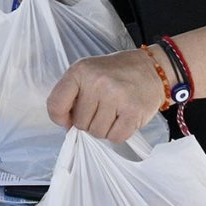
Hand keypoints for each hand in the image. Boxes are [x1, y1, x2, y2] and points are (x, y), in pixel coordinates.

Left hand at [46, 49, 165, 143]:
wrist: (150, 68)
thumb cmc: (115, 73)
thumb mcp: (87, 72)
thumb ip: (71, 94)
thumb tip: (65, 124)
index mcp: (80, 71)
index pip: (55, 104)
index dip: (60, 118)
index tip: (68, 118)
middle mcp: (96, 82)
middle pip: (79, 123)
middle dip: (88, 122)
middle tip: (101, 109)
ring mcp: (116, 97)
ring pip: (97, 133)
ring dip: (104, 129)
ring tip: (113, 112)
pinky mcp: (133, 112)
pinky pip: (116, 137)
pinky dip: (118, 133)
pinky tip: (123, 119)